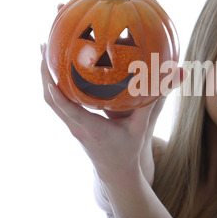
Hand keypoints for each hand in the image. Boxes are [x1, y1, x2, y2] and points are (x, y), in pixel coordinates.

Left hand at [42, 0, 182, 184]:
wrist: (116, 173)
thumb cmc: (129, 151)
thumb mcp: (143, 127)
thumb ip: (154, 101)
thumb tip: (173, 75)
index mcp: (89, 127)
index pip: (65, 105)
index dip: (54, 85)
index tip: (48, 62)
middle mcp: (75, 125)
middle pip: (50, 98)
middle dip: (43, 71)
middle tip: (43, 44)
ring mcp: (72, 125)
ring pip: (51, 99)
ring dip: (45, 75)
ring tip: (46, 50)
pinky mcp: (74, 124)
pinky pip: (59, 101)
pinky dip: (55, 84)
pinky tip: (60, 69)